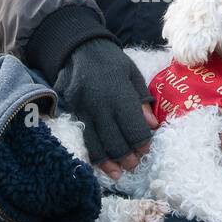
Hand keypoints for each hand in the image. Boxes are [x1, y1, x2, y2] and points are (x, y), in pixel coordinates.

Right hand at [54, 38, 158, 179]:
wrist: (77, 47)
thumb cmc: (111, 61)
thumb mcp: (132, 74)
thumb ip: (142, 100)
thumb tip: (152, 126)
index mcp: (119, 93)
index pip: (133, 127)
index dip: (141, 143)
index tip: (146, 150)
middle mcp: (99, 104)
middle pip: (114, 140)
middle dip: (126, 157)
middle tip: (134, 166)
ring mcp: (81, 110)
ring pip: (95, 144)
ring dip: (107, 162)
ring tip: (117, 174)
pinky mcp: (68, 113)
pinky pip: (80, 138)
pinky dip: (90, 154)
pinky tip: (98, 163)